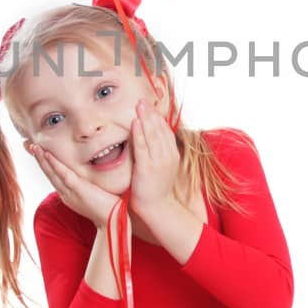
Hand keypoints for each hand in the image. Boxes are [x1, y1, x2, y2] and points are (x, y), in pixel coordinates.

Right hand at [31, 142, 122, 230]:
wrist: (113, 222)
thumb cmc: (107, 208)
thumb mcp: (93, 195)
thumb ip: (87, 186)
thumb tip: (89, 177)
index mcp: (68, 195)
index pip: (53, 177)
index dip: (44, 164)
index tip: (38, 153)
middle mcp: (65, 194)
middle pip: (49, 173)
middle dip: (39, 159)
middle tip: (29, 145)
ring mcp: (70, 192)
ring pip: (52, 173)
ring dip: (42, 159)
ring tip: (34, 147)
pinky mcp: (77, 189)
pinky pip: (63, 174)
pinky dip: (54, 164)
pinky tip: (47, 154)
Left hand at [128, 97, 180, 221]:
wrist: (158, 208)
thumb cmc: (156, 188)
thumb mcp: (162, 167)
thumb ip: (159, 152)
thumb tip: (152, 138)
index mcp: (172, 154)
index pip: (165, 131)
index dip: (158, 117)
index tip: (150, 105)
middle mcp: (168, 155)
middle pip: (160, 129)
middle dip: (151, 113)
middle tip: (143, 99)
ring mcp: (158, 162)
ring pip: (152, 135)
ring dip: (146, 118)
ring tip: (140, 105)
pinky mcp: (147, 168)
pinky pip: (143, 147)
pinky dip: (139, 134)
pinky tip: (135, 123)